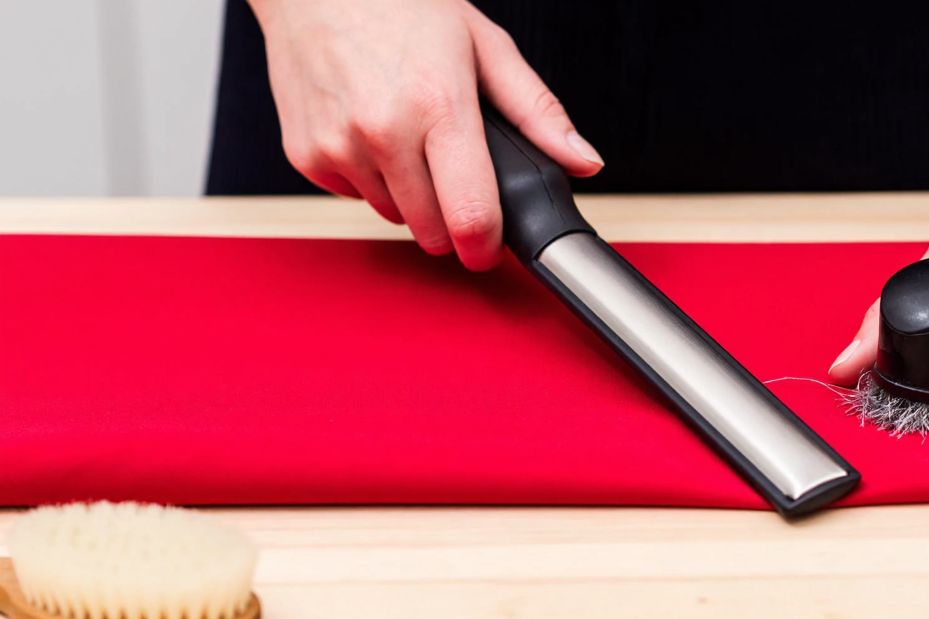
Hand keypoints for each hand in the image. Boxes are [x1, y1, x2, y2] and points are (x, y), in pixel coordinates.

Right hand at [250, 0, 603, 268]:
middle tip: (453, 172)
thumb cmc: (400, 5)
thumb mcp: (484, 46)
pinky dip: (370, 178)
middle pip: (432, 231)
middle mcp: (384, 132)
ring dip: (410, 196)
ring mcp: (339, 147)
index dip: (485, 245)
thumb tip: (584, 159)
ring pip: (395, 217)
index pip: (469, 215)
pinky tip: (371, 131)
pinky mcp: (307, 156)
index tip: (488, 248)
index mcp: (439, 106)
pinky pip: (355, 197)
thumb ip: (537, 111)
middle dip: (451, 217)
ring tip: (409, 137)